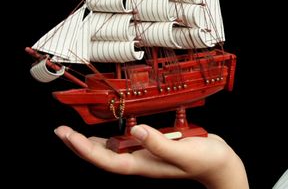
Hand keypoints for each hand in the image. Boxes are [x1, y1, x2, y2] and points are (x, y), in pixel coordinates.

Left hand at [54, 125, 248, 188]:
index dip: (84, 150)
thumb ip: (160, 143)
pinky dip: (118, 133)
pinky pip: (131, 140)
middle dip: (81, 146)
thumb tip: (135, 130)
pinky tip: (117, 125)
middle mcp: (143, 159)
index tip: (68, 136)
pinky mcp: (156, 145)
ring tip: (78, 132)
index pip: (107, 160)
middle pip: (104, 156)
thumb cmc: (207, 161)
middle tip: (62, 132)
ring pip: (115, 149)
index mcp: (145, 163)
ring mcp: (149, 153)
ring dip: (95, 142)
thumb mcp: (184, 152)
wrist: (222, 163)